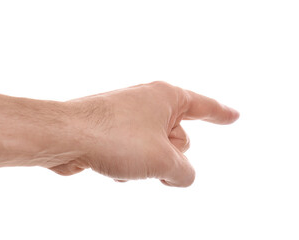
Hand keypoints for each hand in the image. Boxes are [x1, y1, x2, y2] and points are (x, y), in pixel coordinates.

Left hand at [50, 81, 238, 186]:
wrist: (65, 137)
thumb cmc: (115, 138)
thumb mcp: (164, 160)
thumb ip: (185, 172)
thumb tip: (179, 175)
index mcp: (165, 97)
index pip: (203, 106)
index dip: (221, 114)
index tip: (235, 116)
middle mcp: (147, 103)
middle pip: (178, 139)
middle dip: (170, 157)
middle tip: (152, 158)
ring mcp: (126, 117)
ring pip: (154, 152)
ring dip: (146, 165)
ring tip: (126, 160)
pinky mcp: (109, 132)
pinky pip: (132, 156)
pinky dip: (127, 167)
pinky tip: (110, 167)